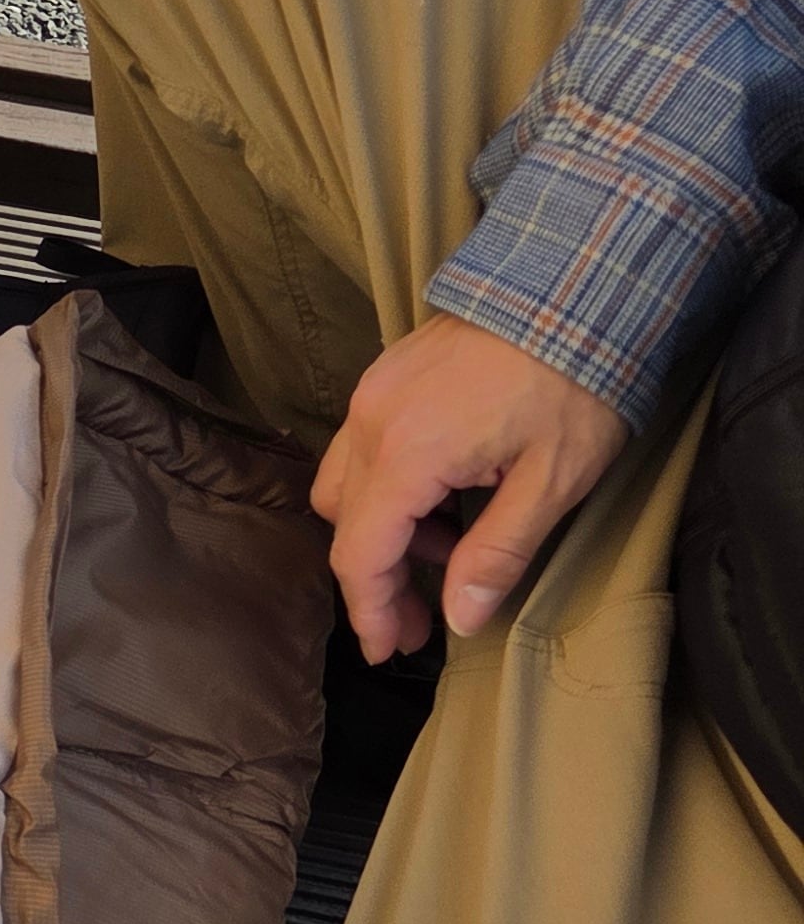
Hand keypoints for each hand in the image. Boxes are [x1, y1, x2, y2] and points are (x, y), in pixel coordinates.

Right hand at [311, 315, 628, 663]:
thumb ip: (497, 553)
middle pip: (343, 523)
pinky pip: (363, 446)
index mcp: (408, 455)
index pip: (361, 556)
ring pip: (345, 484)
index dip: (370, 612)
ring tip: (448, 542)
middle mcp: (371, 423)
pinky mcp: (387, 373)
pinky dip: (390, 485)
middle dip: (378, 575)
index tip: (390, 648)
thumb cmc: (577, 376)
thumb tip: (459, 618)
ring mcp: (373, 392)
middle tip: (423, 609)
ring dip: (383, 528)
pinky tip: (445, 492)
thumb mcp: (554, 479)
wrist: (581, 275)